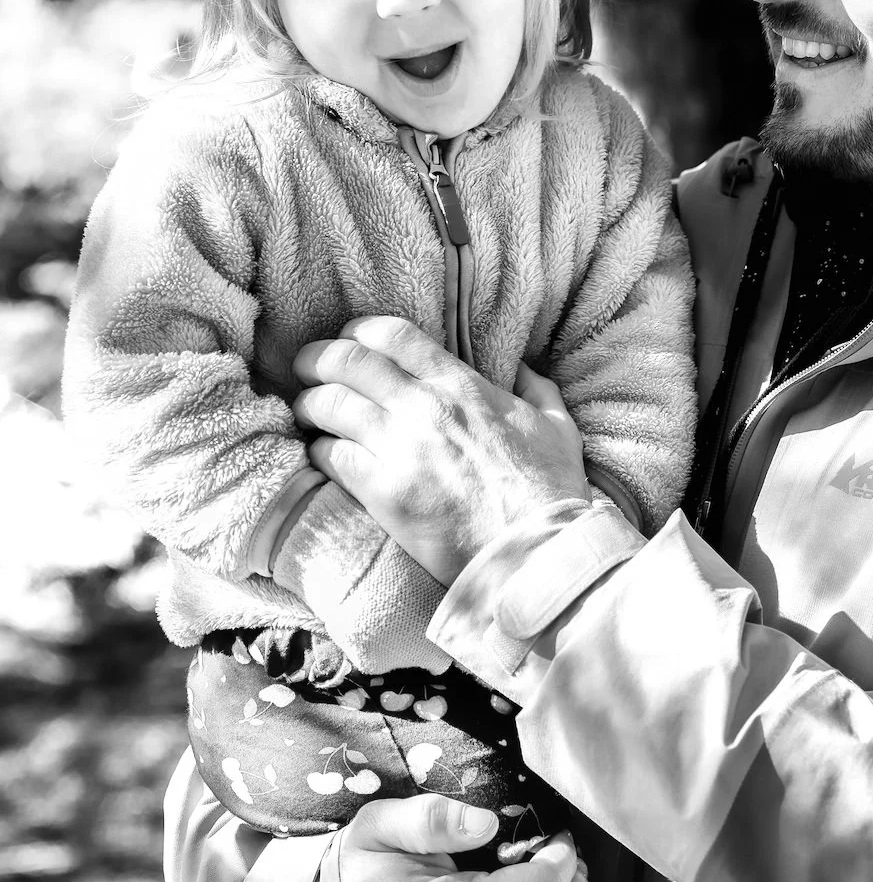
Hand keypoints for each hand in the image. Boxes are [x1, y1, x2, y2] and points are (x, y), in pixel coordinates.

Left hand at [291, 316, 590, 583]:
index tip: (349, 341)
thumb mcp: (556, 425)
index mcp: (462, 386)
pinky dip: (320, 452)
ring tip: (308, 412)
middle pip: (346, 362)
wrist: (537, 550)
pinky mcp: (383, 493)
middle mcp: (424, 408)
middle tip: (306, 368)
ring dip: (311, 405)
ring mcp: (400, 449)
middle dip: (316, 359)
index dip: (359, 331)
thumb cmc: (550, 489)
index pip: (391, 335)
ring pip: (328, 405)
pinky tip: (325, 456)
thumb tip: (525, 371)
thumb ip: (537, 389)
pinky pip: (330, 457)